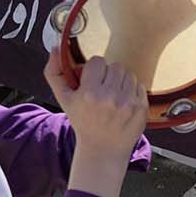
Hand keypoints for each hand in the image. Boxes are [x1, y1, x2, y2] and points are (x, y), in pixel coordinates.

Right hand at [43, 47, 146, 163]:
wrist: (102, 148)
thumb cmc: (82, 121)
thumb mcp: (63, 99)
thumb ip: (54, 72)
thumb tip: (55, 48)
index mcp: (89, 93)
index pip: (98, 61)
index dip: (94, 70)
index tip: (92, 81)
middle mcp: (110, 98)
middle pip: (115, 66)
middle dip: (109, 75)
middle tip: (103, 90)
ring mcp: (128, 103)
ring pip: (128, 74)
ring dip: (121, 82)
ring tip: (113, 97)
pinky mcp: (141, 108)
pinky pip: (139, 86)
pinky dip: (132, 92)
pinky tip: (123, 104)